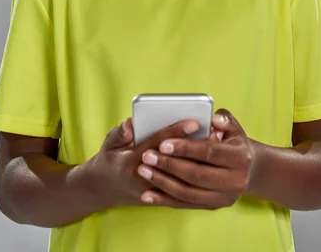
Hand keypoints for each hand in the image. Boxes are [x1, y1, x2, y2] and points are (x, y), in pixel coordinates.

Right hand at [87, 115, 225, 209]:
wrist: (104, 189)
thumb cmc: (109, 159)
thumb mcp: (108, 143)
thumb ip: (120, 133)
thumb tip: (130, 124)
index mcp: (130, 162)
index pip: (157, 144)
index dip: (176, 132)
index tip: (194, 121)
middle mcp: (143, 179)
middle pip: (174, 161)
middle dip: (195, 147)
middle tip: (215, 134)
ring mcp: (153, 192)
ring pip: (181, 177)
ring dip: (200, 162)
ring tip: (216, 146)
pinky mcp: (160, 198)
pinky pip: (182, 190)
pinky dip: (197, 177)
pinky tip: (210, 164)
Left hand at [136, 109, 255, 209]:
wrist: (248, 168)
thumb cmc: (232, 140)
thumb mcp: (233, 125)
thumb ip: (223, 119)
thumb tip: (213, 120)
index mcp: (240, 158)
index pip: (209, 152)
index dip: (186, 148)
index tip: (163, 144)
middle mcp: (235, 181)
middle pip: (196, 174)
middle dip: (169, 165)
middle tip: (147, 156)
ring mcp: (224, 197)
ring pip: (189, 193)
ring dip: (163, 183)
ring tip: (143, 171)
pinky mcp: (213, 207)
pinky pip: (186, 205)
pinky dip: (165, 200)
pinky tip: (148, 194)